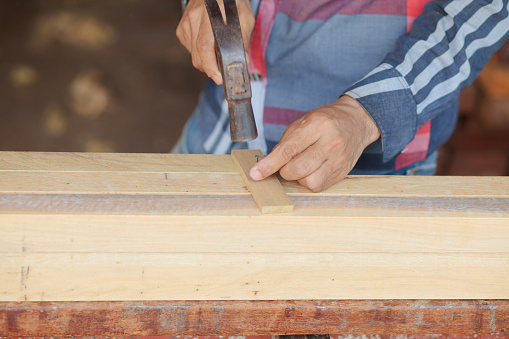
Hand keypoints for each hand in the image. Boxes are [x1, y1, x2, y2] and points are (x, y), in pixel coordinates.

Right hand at [176, 0, 254, 84]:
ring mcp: (186, 23)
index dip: (211, 67)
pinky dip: (200, 53)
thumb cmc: (233, 2)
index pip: (205, 47)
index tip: (219, 78)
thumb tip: (243, 61)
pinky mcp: (181, 29)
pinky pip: (190, 50)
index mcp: (210, 15)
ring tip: (218, 50)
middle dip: (211, 69)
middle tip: (223, 70)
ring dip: (207, 61)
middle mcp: (195, 18)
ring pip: (194, 56)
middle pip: (198, 57)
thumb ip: (244, 38)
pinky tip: (209, 43)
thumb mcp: (245, 16)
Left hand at [249, 96, 379, 191]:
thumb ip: (286, 143)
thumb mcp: (304, 122)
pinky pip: (319, 186)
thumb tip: (268, 163)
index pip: (288, 150)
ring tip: (301, 166)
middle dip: (284, 171)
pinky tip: (311, 171)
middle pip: (298, 169)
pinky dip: (309, 182)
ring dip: (298, 178)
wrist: (357, 121)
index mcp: (317, 125)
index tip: (255, 174)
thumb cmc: (326, 121)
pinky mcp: (343, 172)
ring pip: (309, 181)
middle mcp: (330, 143)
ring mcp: (339, 159)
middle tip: (284, 164)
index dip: (269, 165)